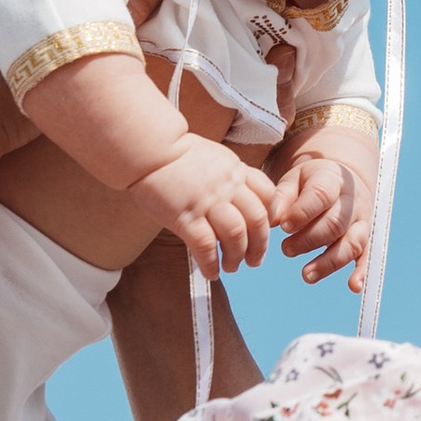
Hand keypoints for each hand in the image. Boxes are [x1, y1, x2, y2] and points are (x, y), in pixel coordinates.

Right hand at [130, 133, 277, 279]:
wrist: (149, 148)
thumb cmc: (177, 155)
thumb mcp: (215, 158)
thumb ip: (229, 178)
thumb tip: (236, 202)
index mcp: (236, 170)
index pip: (267, 194)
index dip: (271, 216)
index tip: (266, 230)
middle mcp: (227, 186)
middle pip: (257, 219)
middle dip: (260, 245)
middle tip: (255, 260)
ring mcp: (207, 201)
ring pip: (236, 234)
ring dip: (237, 256)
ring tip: (231, 267)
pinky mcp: (184, 216)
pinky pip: (205, 245)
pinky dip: (211, 263)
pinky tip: (210, 272)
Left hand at [271, 152, 370, 288]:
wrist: (341, 182)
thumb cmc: (310, 182)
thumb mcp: (294, 179)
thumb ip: (282, 196)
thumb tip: (274, 219)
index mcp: (332, 180)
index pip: (321, 195)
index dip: (302, 212)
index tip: (283, 226)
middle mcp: (352, 201)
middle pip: (335, 223)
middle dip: (309, 240)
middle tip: (286, 249)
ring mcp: (361, 221)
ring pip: (352, 243)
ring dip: (329, 262)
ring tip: (306, 275)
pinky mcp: (365, 239)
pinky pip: (366, 256)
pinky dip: (362, 272)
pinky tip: (353, 286)